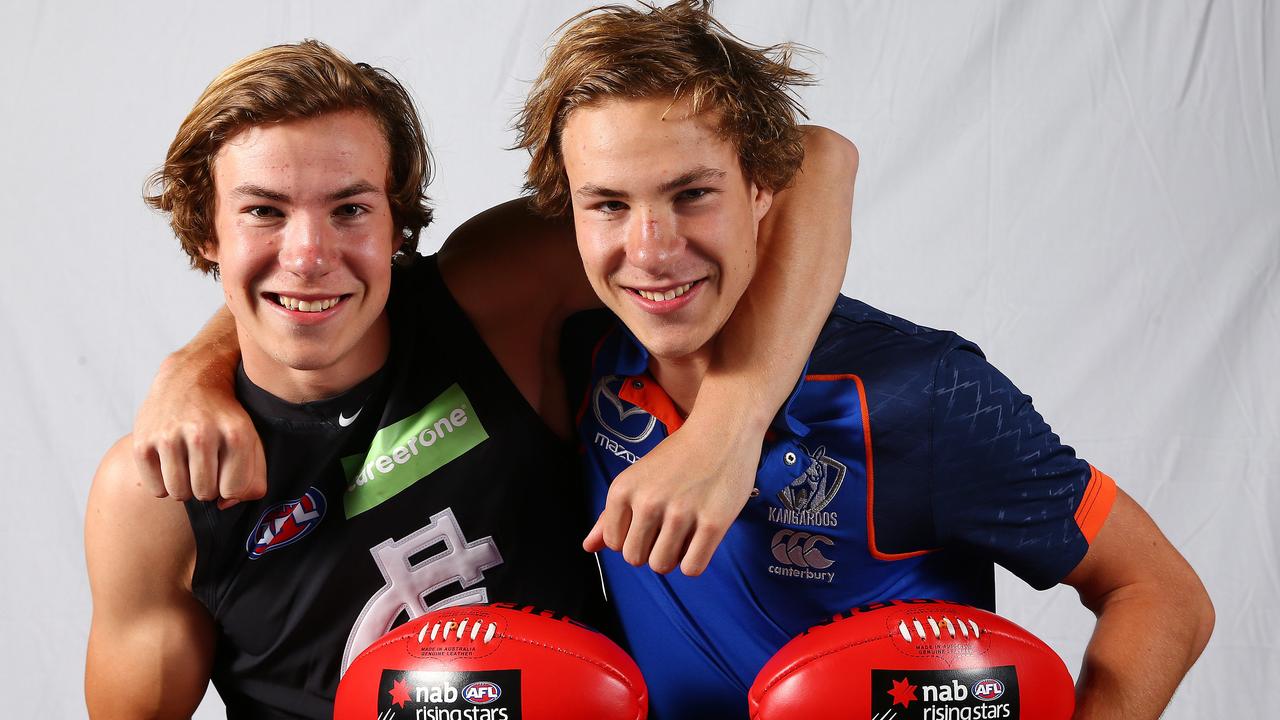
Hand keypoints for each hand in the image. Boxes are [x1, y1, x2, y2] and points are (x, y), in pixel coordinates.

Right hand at [131, 351, 265, 507]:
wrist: (189, 377)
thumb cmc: (225, 417)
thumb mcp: (252, 439)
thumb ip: (254, 479)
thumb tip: (225, 505)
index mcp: (236, 432)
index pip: (233, 490)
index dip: (231, 486)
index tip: (227, 471)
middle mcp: (202, 432)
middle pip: (206, 493)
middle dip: (208, 486)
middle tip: (206, 466)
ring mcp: (169, 435)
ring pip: (179, 493)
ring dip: (186, 488)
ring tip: (190, 467)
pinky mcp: (143, 440)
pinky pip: (156, 489)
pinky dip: (164, 485)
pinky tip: (171, 464)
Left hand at [583, 408, 761, 575]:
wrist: (722, 431)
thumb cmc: (678, 456)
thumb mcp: (636, 478)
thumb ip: (609, 515)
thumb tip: (588, 547)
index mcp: (623, 489)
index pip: (613, 542)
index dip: (632, 537)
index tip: (649, 520)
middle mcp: (648, 501)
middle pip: (635, 558)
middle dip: (650, 550)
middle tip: (667, 528)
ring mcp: (681, 513)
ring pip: (661, 566)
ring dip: (672, 557)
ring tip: (684, 533)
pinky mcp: (713, 523)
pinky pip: (692, 569)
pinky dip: (693, 562)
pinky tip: (699, 540)